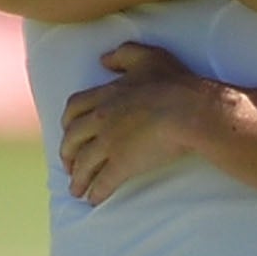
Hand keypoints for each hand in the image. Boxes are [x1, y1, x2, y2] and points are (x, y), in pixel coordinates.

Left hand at [60, 44, 209, 203]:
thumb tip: (103, 60)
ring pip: (84, 164)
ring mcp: (110, 144)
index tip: (68, 131)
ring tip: (77, 190)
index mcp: (105, 95)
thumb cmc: (174, 83)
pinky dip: (96, 192)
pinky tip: (94, 200)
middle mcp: (101, 120)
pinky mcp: (123, 164)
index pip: (74, 109)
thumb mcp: (148, 56)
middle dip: (67, 154)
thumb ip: (123, 54)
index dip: (68, 122)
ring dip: (78, 179)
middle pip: (72, 139)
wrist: (190, 111)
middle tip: (68, 164)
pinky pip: (103, 182)